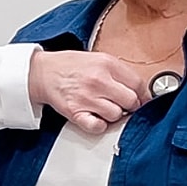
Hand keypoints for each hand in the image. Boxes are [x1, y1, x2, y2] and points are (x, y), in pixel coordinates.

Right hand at [28, 50, 145, 134]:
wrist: (44, 72)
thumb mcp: (98, 58)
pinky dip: (100, 125)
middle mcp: (98, 80)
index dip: (143, 94)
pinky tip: (96, 117)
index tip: (141, 99)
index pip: (138, 84)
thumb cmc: (71, 66)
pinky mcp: (75, 112)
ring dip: (114, 115)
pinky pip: (98, 126)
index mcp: (107, 64)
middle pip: (131, 101)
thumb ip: (119, 72)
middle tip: (122, 103)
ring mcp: (87, 98)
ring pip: (116, 115)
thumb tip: (140, 89)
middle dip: (130, 105)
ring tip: (105, 108)